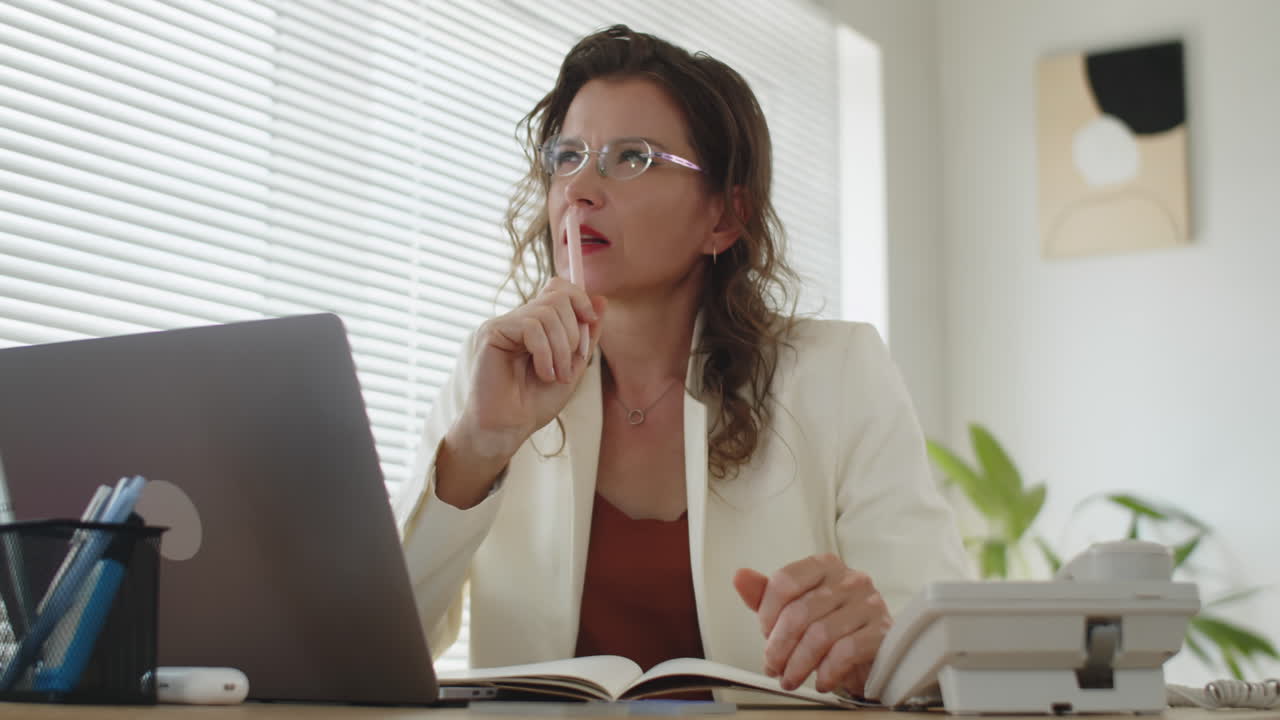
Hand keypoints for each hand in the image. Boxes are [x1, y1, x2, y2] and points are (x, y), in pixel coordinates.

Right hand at [456, 277, 605, 459]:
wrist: (508, 428)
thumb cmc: (535, 403)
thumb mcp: (573, 366)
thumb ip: (587, 335)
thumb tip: (601, 299)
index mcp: (536, 324)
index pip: (558, 287)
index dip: (579, 298)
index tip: (590, 321)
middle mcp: (518, 319)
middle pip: (558, 296)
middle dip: (574, 332)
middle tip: (570, 365)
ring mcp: (503, 324)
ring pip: (547, 312)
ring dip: (561, 348)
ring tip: (556, 375)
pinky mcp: (491, 333)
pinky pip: (530, 326)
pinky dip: (545, 352)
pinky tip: (543, 374)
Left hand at [733, 554, 890, 695]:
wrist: (871, 651)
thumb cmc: (831, 625)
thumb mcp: (794, 608)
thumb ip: (766, 594)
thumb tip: (740, 577)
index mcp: (823, 566)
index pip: (784, 581)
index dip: (767, 613)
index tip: (764, 633)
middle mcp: (849, 579)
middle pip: (799, 612)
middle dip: (779, 647)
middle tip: (773, 666)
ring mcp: (869, 603)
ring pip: (820, 635)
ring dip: (798, 664)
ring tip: (791, 678)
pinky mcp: (882, 631)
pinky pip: (846, 652)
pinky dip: (827, 672)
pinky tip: (821, 681)